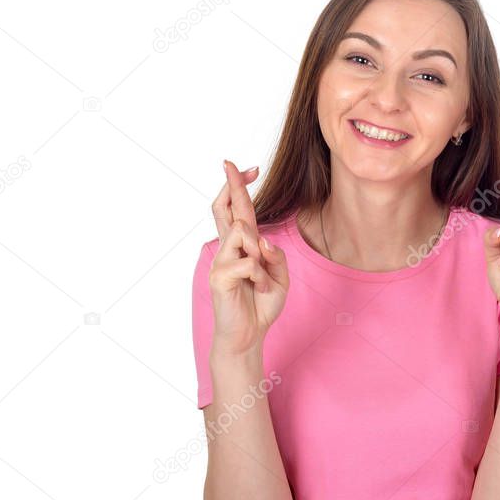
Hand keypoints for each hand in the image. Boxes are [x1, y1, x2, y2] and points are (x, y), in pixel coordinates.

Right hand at [209, 160, 289, 355]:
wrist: (249, 335)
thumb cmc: (262, 304)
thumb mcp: (280, 277)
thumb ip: (276, 256)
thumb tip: (262, 241)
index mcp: (243, 246)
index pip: (239, 210)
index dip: (241, 188)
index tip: (250, 168)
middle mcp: (228, 249)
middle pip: (224, 208)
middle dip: (232, 184)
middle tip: (231, 164)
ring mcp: (220, 261)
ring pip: (242, 232)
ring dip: (259, 252)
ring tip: (261, 277)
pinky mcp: (218, 277)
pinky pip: (248, 263)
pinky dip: (261, 276)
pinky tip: (258, 290)